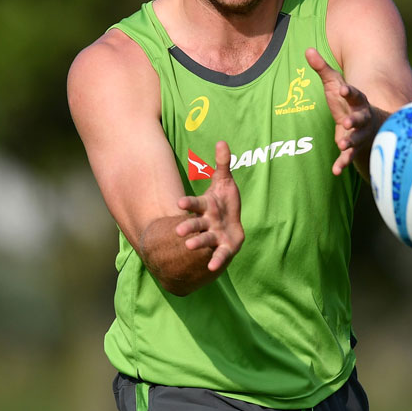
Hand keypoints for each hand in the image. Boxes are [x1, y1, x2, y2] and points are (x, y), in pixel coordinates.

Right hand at [175, 141, 243, 271]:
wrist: (232, 226)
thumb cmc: (225, 203)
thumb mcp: (225, 182)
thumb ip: (222, 164)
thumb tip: (222, 141)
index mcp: (205, 207)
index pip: (195, 204)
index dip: (188, 203)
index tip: (179, 203)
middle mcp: (206, 223)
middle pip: (196, 224)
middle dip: (188, 226)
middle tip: (179, 231)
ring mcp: (214, 236)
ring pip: (204, 239)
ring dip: (197, 243)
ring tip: (190, 246)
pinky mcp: (225, 248)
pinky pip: (219, 255)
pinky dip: (216, 260)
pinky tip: (212, 268)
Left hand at [305, 48, 378, 175]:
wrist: (370, 123)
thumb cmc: (347, 101)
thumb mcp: (335, 84)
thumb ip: (322, 69)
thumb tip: (307, 49)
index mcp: (358, 100)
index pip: (355, 94)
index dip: (349, 92)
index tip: (343, 89)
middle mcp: (362, 117)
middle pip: (360, 118)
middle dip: (354, 120)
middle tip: (346, 123)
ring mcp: (360, 134)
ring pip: (357, 139)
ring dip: (350, 142)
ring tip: (342, 145)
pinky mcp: (355, 148)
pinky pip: (349, 156)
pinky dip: (343, 163)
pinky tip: (335, 170)